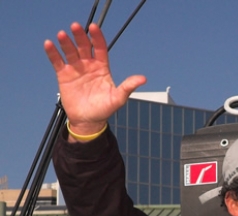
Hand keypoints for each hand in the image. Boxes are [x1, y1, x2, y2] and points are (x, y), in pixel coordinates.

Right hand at [44, 22, 146, 137]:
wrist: (88, 121)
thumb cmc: (104, 109)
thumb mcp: (118, 98)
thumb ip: (128, 87)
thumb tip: (143, 79)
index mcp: (102, 67)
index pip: (100, 48)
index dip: (97, 38)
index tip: (94, 27)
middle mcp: (88, 65)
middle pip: (84, 47)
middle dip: (80, 36)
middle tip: (76, 27)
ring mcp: (76, 69)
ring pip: (70, 52)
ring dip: (66, 43)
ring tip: (63, 35)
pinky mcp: (64, 75)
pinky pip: (57, 61)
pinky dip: (53, 53)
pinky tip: (49, 44)